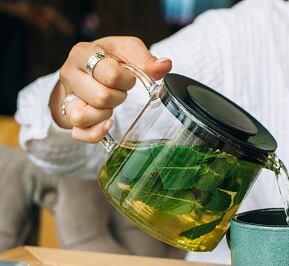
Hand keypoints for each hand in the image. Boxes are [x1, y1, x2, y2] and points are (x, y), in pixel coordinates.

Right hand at [49, 36, 171, 142]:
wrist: (86, 68)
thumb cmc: (109, 59)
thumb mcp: (127, 51)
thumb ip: (146, 59)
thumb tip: (165, 66)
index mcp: (83, 53)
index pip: (112, 75)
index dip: (127, 80)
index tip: (127, 77)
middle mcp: (69, 74)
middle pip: (100, 97)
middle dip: (118, 97)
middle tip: (118, 91)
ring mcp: (66, 97)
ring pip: (82, 117)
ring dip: (105, 114)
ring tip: (109, 104)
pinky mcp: (67, 117)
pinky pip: (79, 133)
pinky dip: (96, 133)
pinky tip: (107, 124)